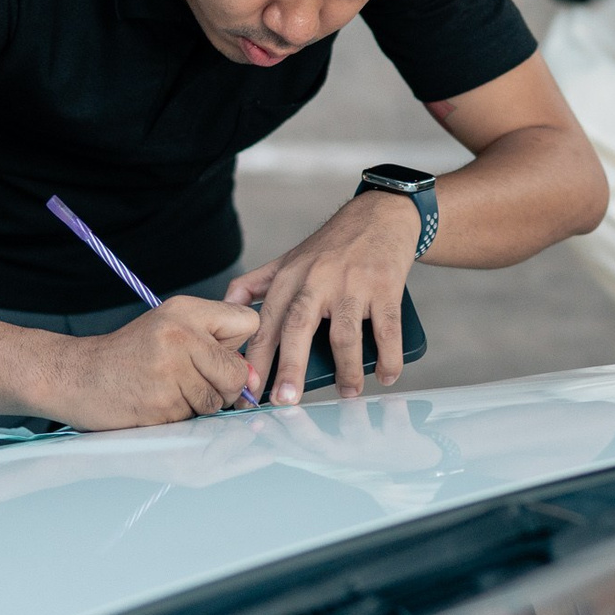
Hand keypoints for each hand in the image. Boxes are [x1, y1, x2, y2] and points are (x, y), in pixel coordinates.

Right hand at [40, 295, 256, 430]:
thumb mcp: (170, 327)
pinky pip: (193, 420)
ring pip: (216, 401)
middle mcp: (180, 334)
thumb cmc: (128, 356)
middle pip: (237, 371)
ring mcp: (170, 370)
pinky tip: (155, 404)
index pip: (248, 323)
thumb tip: (253, 376)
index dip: (239, 346)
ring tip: (168, 391)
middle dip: (222, 386)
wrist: (74, 376)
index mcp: (186, 310)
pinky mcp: (161, 404)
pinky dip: (179, 419)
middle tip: (190, 381)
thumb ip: (215, 341)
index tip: (220, 357)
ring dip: (198, 405)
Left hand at [228, 191, 421, 404]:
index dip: (257, 358)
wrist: (380, 214)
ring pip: (345, 333)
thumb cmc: (333, 244)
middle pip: (298, 327)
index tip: (249, 390)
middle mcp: (317, 279)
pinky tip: (386, 376)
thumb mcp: (290, 258)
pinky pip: (387, 329)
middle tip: (286, 401)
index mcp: (290, 276)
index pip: (267, 322)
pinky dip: (388, 357)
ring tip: (347, 393)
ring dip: (346, 369)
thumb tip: (225, 307)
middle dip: (290, 367)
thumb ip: (255, 282)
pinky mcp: (385, 286)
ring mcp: (353, 283)